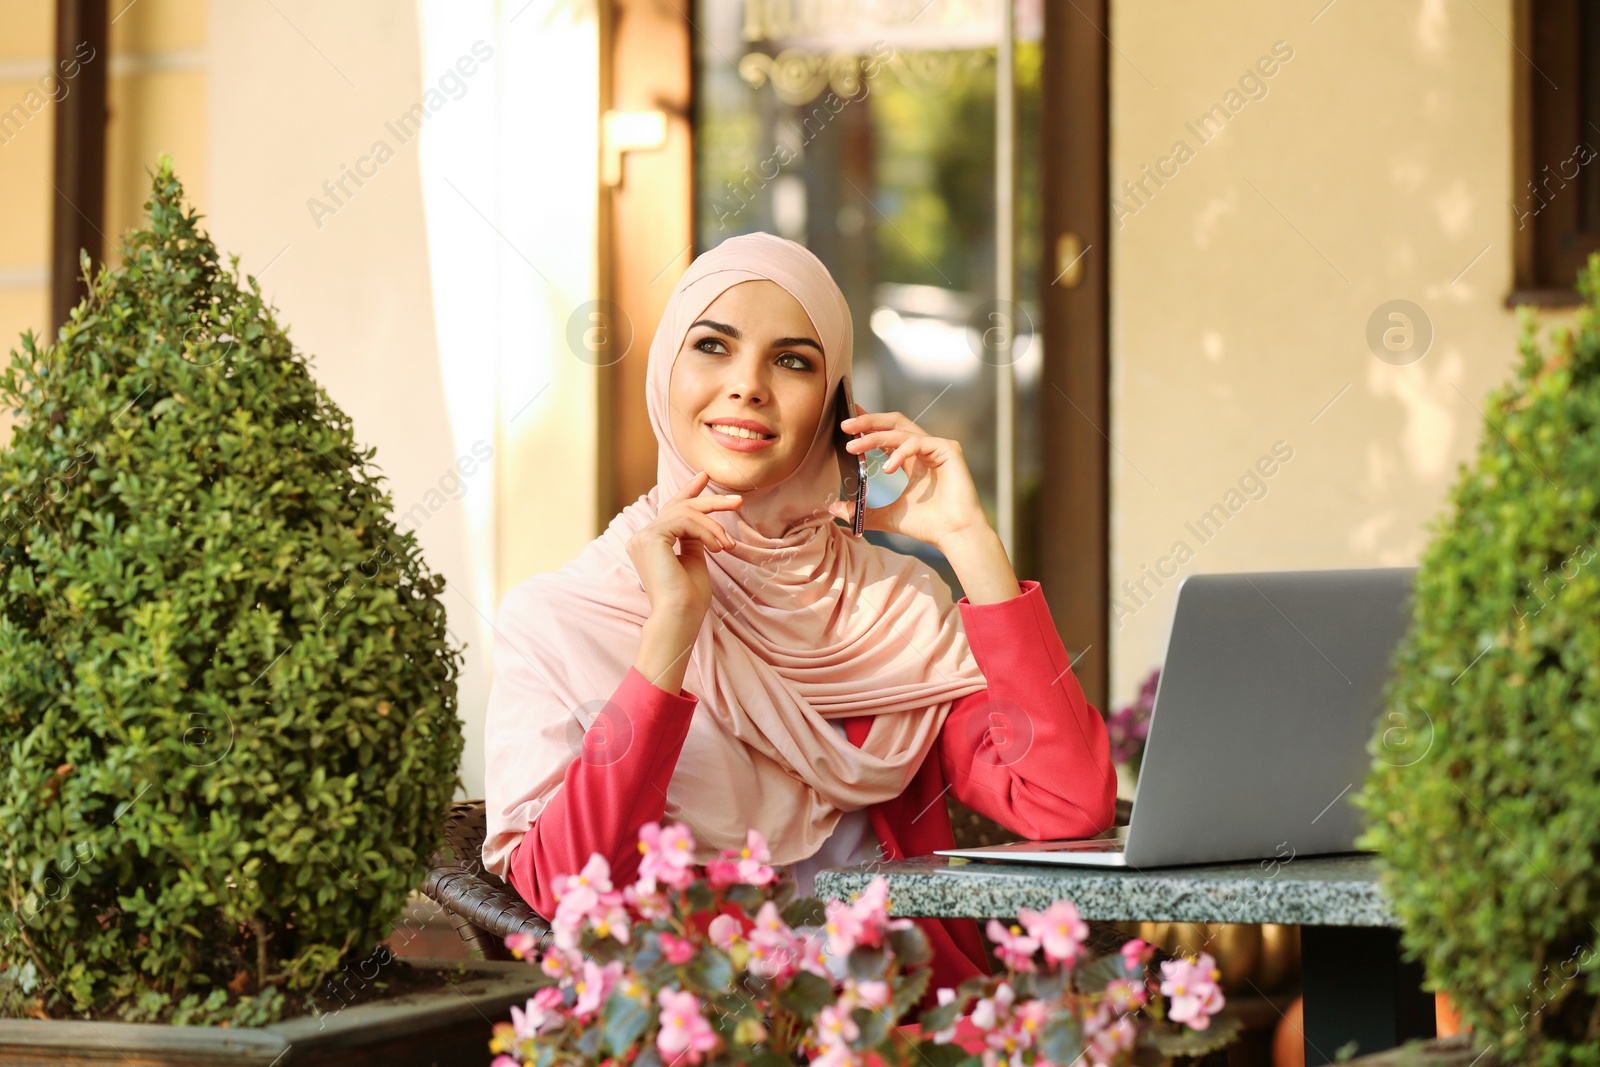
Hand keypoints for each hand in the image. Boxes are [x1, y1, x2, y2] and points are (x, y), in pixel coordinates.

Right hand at [627, 470, 740, 624]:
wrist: (680, 616)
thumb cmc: (689, 598)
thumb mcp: (693, 560)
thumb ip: (693, 540)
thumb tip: (701, 523)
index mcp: (649, 544)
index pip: (669, 511)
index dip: (687, 492)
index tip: (704, 477)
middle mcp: (641, 538)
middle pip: (678, 507)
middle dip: (709, 501)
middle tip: (737, 500)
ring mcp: (643, 537)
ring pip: (685, 512)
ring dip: (714, 526)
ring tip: (728, 545)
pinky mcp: (651, 537)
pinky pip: (685, 520)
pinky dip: (706, 530)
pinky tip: (719, 547)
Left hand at [826, 404, 991, 549]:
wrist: (953, 535)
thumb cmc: (927, 525)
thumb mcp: (885, 516)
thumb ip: (862, 510)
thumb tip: (834, 508)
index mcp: (911, 460)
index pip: (887, 434)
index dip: (868, 425)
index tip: (846, 422)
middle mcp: (924, 449)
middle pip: (893, 422)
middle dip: (868, 421)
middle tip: (845, 425)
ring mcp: (937, 447)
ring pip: (900, 430)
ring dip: (874, 436)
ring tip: (853, 447)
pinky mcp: (948, 449)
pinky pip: (917, 442)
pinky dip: (899, 452)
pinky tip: (887, 468)